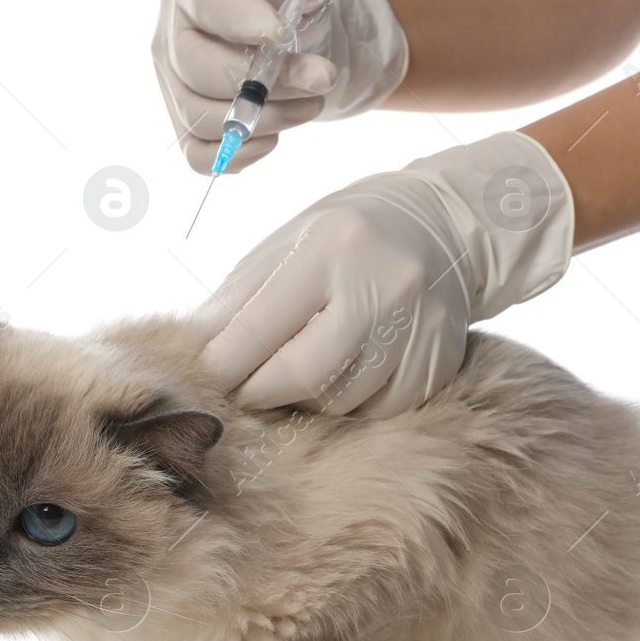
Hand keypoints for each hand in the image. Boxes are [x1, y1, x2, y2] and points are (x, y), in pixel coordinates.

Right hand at [153, 0, 408, 174]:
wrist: (272, 45)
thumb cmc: (274, 7)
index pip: (208, 5)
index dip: (244, 22)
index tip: (284, 34)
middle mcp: (168, 40)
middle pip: (198, 70)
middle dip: (266, 82)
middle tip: (322, 78)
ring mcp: (171, 89)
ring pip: (201, 117)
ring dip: (265, 119)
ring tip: (311, 105)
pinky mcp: (184, 129)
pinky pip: (199, 156)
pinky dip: (239, 154)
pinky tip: (274, 138)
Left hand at [197, 131, 574, 416]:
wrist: (445, 229)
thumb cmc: (347, 236)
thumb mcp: (288, 243)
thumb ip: (240, 298)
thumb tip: (195, 352)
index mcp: (332, 248)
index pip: (261, 327)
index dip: (223, 364)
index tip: (206, 375)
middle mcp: (382, 287)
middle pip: (303, 376)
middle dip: (261, 392)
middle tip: (244, 389)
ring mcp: (418, 330)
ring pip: (339, 400)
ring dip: (303, 399)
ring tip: (297, 374)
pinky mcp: (438, 364)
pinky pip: (376, 411)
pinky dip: (348, 404)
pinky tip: (343, 376)